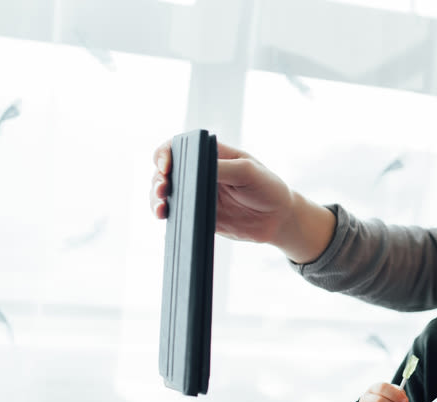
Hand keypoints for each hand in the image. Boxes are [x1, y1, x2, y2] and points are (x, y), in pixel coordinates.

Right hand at [149, 139, 334, 263]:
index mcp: (210, 154)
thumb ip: (222, 168)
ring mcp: (198, 194)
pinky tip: (165, 217)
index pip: (177, 147)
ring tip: (161, 208)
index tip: (165, 167)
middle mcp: (200, 172)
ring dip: (156, 198)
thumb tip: (193, 169)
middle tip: (163, 190)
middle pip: (166, 171)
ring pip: (166, 193)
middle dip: (158, 179)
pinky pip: (177, 213)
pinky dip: (167, 214)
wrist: (279, 219)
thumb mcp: (248, 172)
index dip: (165, 154)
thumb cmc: (268, 187)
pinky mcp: (199, 214)